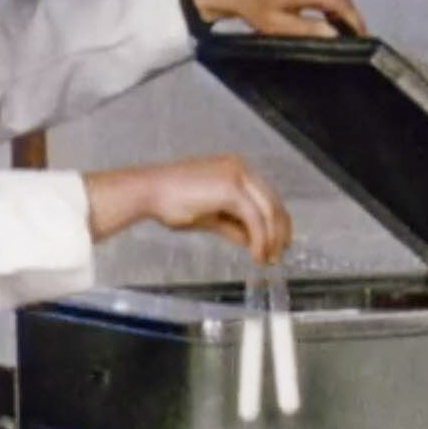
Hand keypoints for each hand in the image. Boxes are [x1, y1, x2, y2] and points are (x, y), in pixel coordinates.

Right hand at [81, 155, 290, 263]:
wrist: (148, 191)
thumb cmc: (171, 201)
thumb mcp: (210, 217)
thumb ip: (234, 226)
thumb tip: (253, 242)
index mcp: (236, 170)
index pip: (267, 197)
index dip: (277, 223)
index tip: (278, 244)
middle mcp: (241, 168)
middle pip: (274, 203)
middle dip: (279, 233)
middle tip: (277, 256)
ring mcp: (237, 176)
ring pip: (268, 211)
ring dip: (271, 240)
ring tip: (266, 259)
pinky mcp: (231, 189)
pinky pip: (255, 218)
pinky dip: (259, 240)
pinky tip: (255, 255)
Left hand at [190, 0, 365, 38]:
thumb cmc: (252, 8)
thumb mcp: (278, 25)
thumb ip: (308, 29)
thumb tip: (334, 34)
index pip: (341, 3)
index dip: (355, 20)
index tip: (362, 37)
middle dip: (349, 19)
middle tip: (354, 40)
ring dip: (338, 13)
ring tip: (340, 34)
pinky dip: (329, 5)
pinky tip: (326, 21)